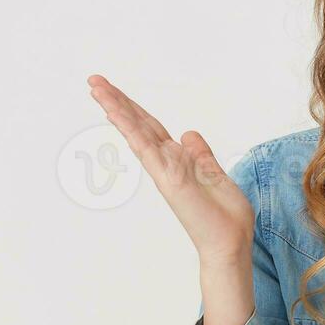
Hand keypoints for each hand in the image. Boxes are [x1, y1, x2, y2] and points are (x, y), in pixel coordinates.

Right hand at [86, 74, 252, 264]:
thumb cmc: (226, 218)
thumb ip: (201, 155)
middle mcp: (167, 163)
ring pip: (136, 132)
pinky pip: (146, 148)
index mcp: (179, 161)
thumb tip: (188, 134)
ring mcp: (165, 170)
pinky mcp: (168, 178)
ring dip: (116, 109)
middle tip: (94, 81)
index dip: (134, 109)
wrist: (229, 243)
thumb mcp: (216, 176)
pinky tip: (115, 113)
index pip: (151, 128)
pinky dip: (131, 129)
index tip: (115, 92)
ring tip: (96, 88)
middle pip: (138, 125)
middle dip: (117, 102)